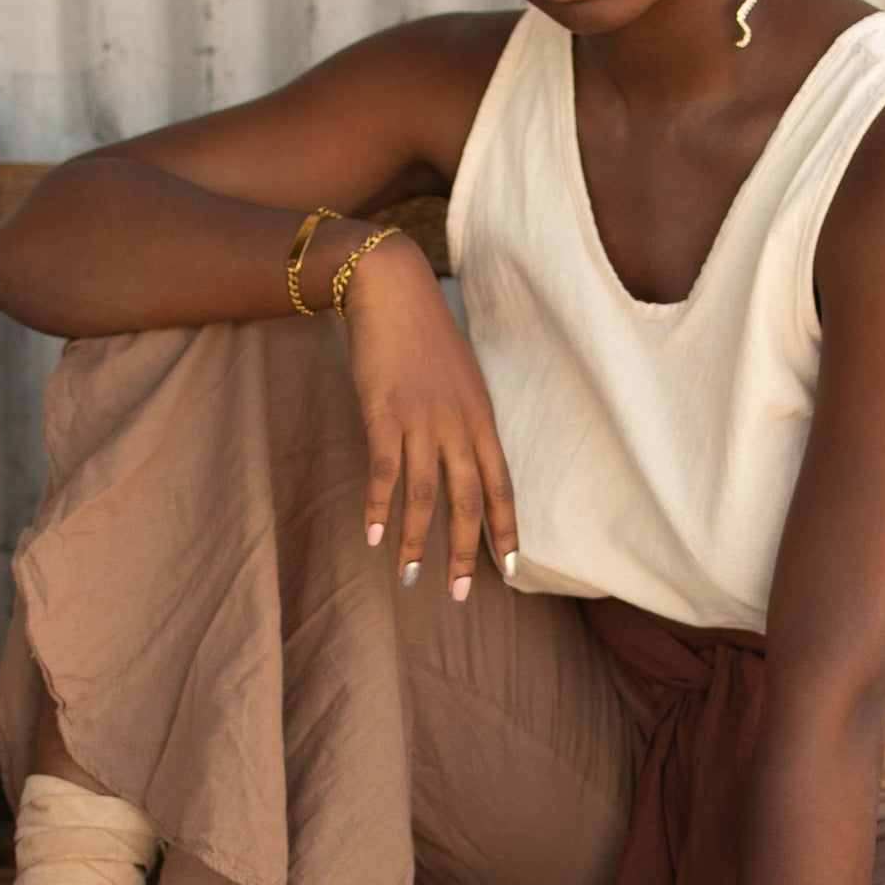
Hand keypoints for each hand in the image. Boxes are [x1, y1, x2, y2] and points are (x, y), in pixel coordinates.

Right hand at [342, 232, 518, 599]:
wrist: (391, 288)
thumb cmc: (423, 332)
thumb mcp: (458, 376)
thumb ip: (462, 417)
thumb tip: (460, 454)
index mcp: (480, 416)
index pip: (501, 484)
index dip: (508, 529)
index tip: (514, 570)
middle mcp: (458, 423)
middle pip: (467, 500)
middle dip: (464, 553)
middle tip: (456, 596)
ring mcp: (421, 419)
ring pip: (425, 495)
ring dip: (416, 541)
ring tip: (409, 578)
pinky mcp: (384, 413)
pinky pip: (383, 470)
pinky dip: (377, 506)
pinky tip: (371, 535)